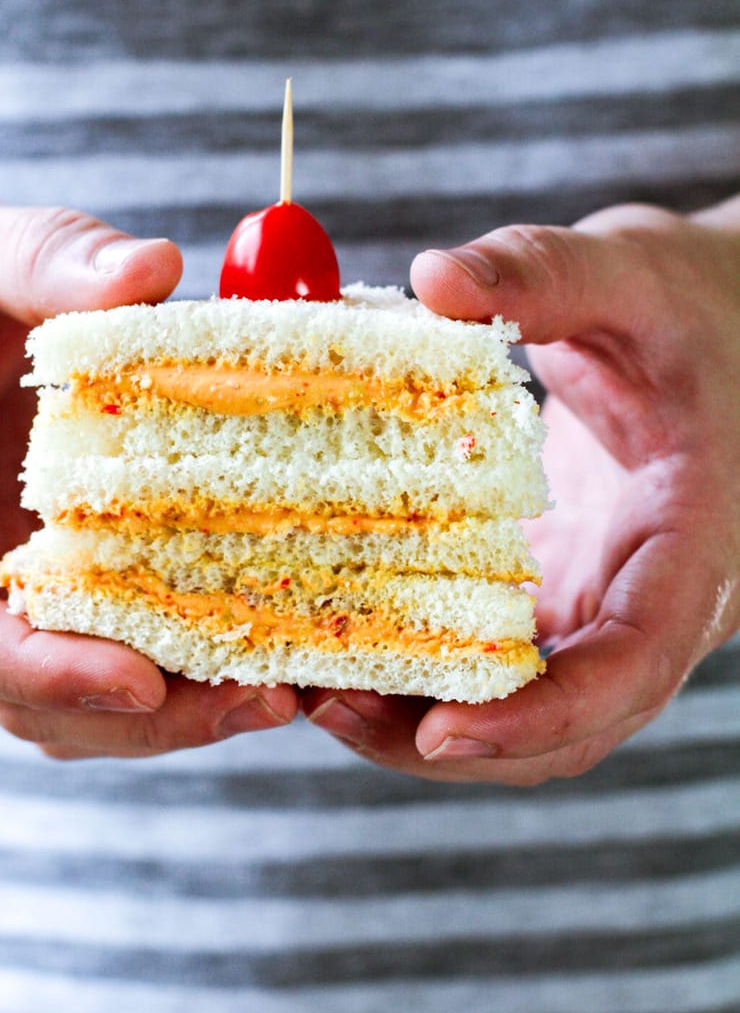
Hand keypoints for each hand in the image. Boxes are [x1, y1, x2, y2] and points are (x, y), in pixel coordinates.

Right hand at [0, 175, 297, 757]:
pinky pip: (108, 637)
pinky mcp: (52, 565)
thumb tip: (154, 270)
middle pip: (20, 693)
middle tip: (263, 698)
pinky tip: (265, 635)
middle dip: (137, 717)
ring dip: (172, 708)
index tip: (141, 680)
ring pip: (68, 691)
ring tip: (283, 687)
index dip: (37, 669)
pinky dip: (181, 653)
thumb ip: (40, 257)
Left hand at [302, 201, 739, 783]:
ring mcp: (602, 606)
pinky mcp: (559, 593)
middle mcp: (651, 602)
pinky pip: (494, 662)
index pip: (633, 665)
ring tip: (312, 685)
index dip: (540, 715)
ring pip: (522, 711)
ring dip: (420, 717)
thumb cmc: (692, 306)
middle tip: (329, 704)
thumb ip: (544, 273)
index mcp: (693, 544)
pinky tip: (344, 632)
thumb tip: (435, 277)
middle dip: (451, 740)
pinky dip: (422, 667)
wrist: (720, 329)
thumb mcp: (628, 275)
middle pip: (565, 726)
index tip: (440, 732)